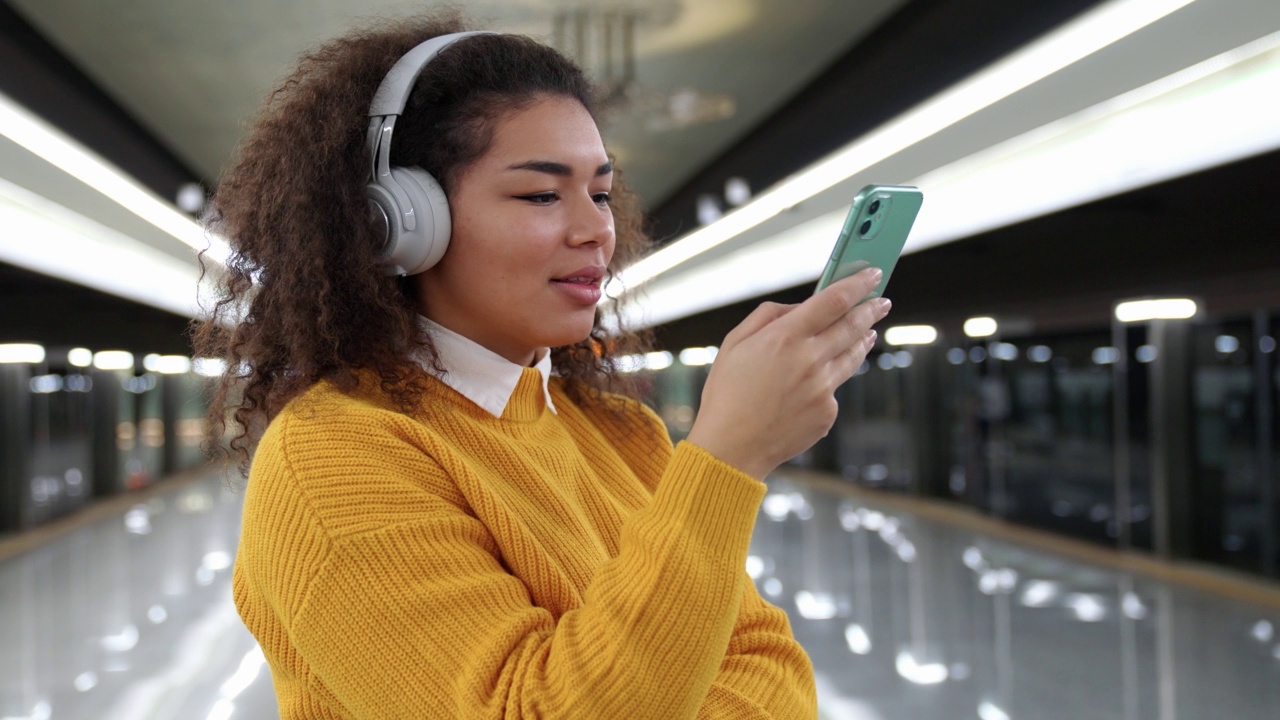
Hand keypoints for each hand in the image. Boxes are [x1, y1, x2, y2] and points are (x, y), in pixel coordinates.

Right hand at [685, 267, 891, 479]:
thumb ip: (768, 316)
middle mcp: (810, 360)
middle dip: (871, 309)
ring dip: (863, 339)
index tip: (872, 274)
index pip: (834, 300)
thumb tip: (801, 307)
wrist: (731, 448)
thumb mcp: (734, 343)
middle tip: (882, 300)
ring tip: (868, 331)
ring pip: (852, 356)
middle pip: (853, 325)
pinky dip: (828, 380)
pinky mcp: (827, 412)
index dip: (857, 283)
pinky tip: (813, 384)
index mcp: (785, 337)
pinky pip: (834, 388)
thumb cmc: (727, 394)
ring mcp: (823, 388)